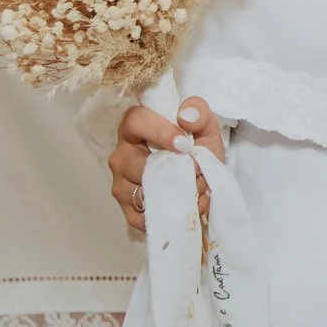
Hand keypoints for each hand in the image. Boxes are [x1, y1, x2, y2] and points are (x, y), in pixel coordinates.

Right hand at [108, 97, 225, 233]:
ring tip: (196, 187)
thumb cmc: (197, 148)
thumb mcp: (205, 127)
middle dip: (172, 169)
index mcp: (135, 127)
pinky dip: (172, 211)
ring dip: (175, 191)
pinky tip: (188, 203)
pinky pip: (146, 215)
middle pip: (134, 161)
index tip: (184, 144)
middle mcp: (122, 155)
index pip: (134, 122)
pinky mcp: (129, 211)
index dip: (159, 131)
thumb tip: (185, 116)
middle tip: (197, 170)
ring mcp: (122, 184)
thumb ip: (199, 112)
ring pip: (141, 190)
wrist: (203, 179)